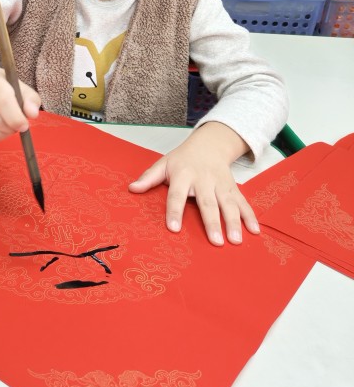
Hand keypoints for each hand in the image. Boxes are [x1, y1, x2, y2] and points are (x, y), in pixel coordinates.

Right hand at [0, 60, 40, 144]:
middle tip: (15, 127)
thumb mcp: (19, 88)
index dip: (15, 117)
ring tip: (4, 127)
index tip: (24, 125)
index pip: (2, 100)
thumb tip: (32, 113)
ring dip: (1, 135)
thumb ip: (30, 99)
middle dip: (10, 129)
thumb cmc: (3, 89)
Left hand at [129, 122, 258, 245]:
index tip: (174, 228)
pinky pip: (243, 202)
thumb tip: (131, 189)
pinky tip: (255, 231)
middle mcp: (204, 179)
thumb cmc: (182, 159)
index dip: (174, 211)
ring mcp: (221, 184)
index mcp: (183, 175)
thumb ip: (148, 178)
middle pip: (207, 203)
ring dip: (233, 222)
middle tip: (215, 242)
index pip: (177, 195)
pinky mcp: (234, 188)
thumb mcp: (163, 164)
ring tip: (235, 241)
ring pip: (228, 204)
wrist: (208, 144)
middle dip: (212, 222)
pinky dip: (250, 216)